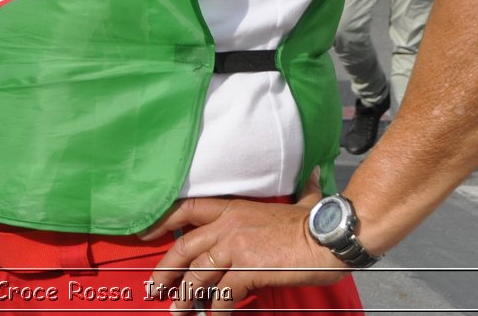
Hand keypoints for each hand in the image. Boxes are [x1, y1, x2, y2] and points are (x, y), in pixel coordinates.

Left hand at [144, 178, 342, 311]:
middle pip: (184, 248)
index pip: (187, 209)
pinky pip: (224, 294)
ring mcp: (236, 247)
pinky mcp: (248, 269)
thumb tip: (314, 175)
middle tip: (155, 287)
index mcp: (234, 208)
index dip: (163, 221)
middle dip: (166, 270)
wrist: (330, 236)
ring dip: (186, 297)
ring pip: (198, 274)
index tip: (146, 234)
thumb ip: (302, 192)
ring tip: (178, 311)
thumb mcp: (302, 201)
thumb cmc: (318, 222)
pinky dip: (217, 309)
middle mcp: (228, 226)